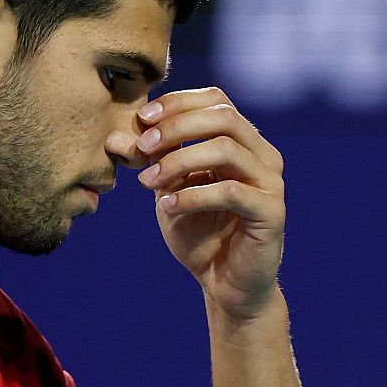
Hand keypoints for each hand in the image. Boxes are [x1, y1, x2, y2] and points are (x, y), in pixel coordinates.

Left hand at [135, 87, 284, 319]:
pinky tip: (167, 207)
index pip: (217, 100)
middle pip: (223, 116)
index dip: (178, 102)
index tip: (142, 119)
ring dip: (179, 162)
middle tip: (142, 148)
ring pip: (226, 149)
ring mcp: (271, 183)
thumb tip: (114, 137)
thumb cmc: (199, 235)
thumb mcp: (166, 192)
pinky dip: (192, 195)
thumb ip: (149, 162)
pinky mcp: (272, 212)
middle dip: (176, 127)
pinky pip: (231, 191)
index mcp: (243, 142)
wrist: (225, 286)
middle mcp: (263, 155)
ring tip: (149, 182)